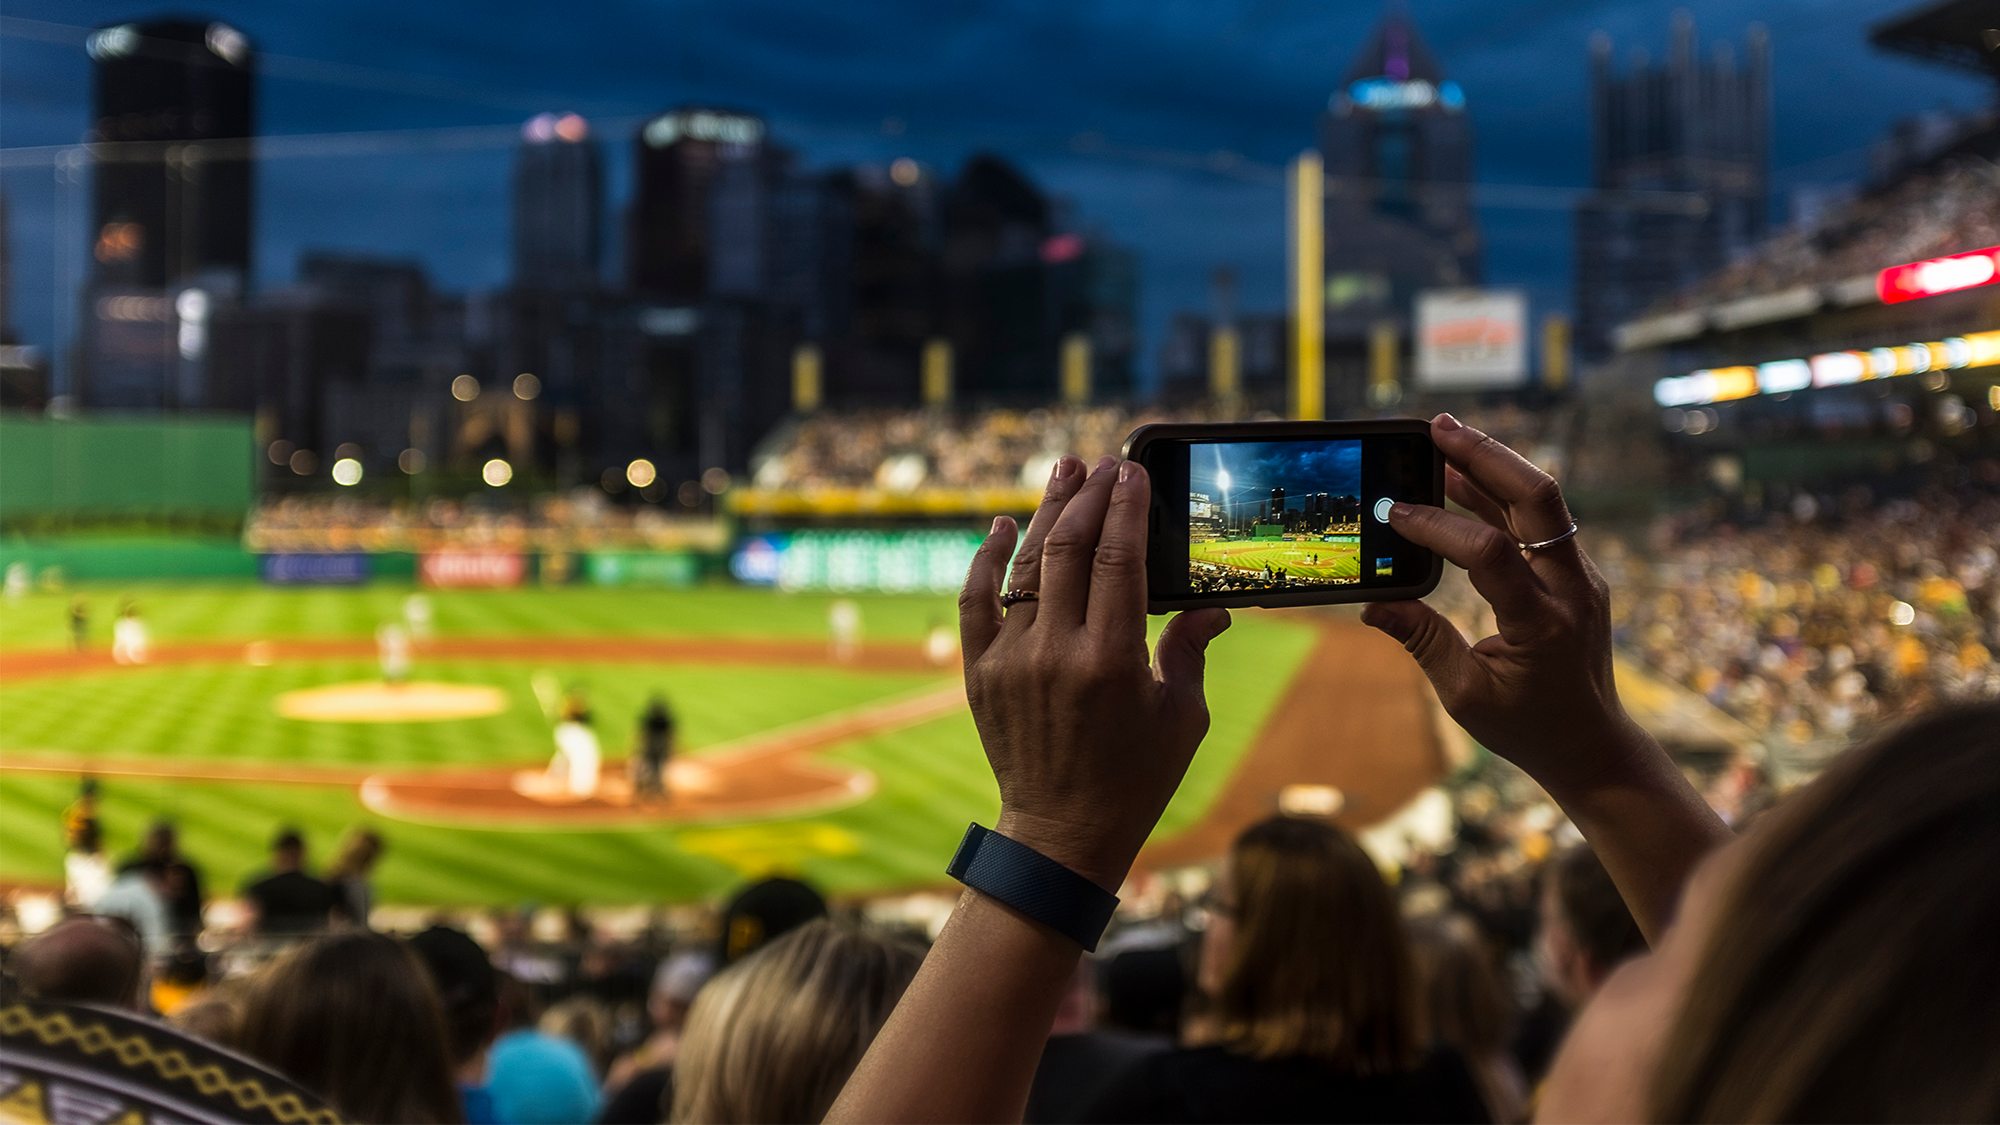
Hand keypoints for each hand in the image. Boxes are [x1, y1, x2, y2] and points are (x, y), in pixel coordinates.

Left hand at [959, 455, 1230, 890]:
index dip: (1126, 509)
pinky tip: (1002, 525)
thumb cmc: (1135, 777)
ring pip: (1025, 568)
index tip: (1132, 473)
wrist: (1062, 832)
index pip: (1119, 561)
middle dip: (1087, 498)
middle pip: (1069, 550)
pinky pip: (975, 603)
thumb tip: (1212, 609)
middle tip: (1099, 464)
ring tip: (1062, 472)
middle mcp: (1056, 653)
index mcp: (1111, 661)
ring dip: (1045, 514)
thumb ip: (1191, 652)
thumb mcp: (1181, 716)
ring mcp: (1012, 661)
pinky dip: (986, 560)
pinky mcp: (980, 673)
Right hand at [1360, 414, 1646, 796]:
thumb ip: (1423, 642)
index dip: (1440, 528)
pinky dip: (1500, 495)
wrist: (1592, 743)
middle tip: (1437, 427)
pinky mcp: (1573, 572)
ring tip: (1442, 439)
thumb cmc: (1528, 726)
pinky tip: (1463, 479)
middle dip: (1486, 456)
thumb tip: (1373, 607)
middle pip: (1538, 499)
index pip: (1491, 554)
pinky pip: (1539, 521)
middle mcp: (1571, 589)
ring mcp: (1579, 576)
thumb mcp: (1465, 695)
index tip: (1394, 514)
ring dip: (1493, 466)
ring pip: (1542, 501)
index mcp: (1543, 623)